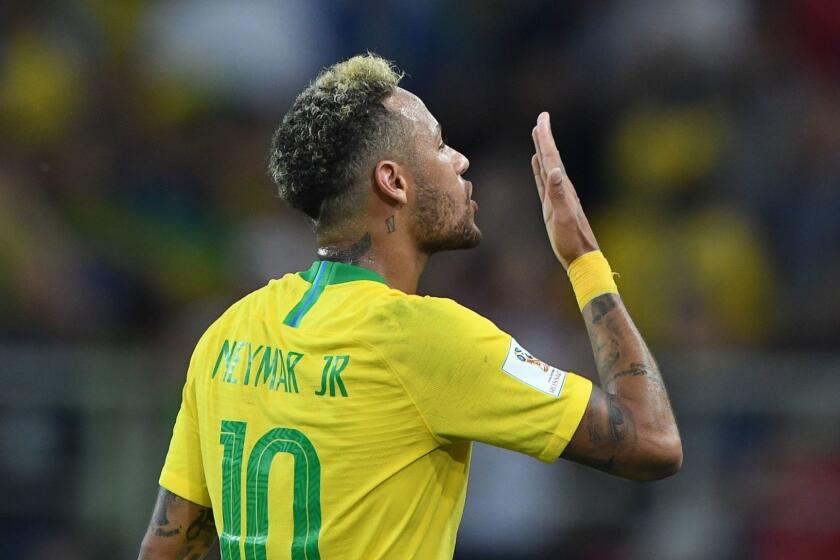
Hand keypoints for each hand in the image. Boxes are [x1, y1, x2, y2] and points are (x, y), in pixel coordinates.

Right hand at [531, 112, 598, 269]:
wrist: (580, 257)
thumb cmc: (572, 240)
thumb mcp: (563, 217)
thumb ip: (558, 194)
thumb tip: (554, 170)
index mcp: (563, 187)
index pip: (552, 158)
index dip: (545, 138)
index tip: (541, 120)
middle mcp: (561, 188)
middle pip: (550, 157)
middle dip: (545, 138)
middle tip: (541, 118)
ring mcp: (556, 196)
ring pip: (547, 166)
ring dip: (542, 150)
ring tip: (538, 135)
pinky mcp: (551, 206)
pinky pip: (543, 181)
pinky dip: (539, 170)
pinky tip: (537, 163)